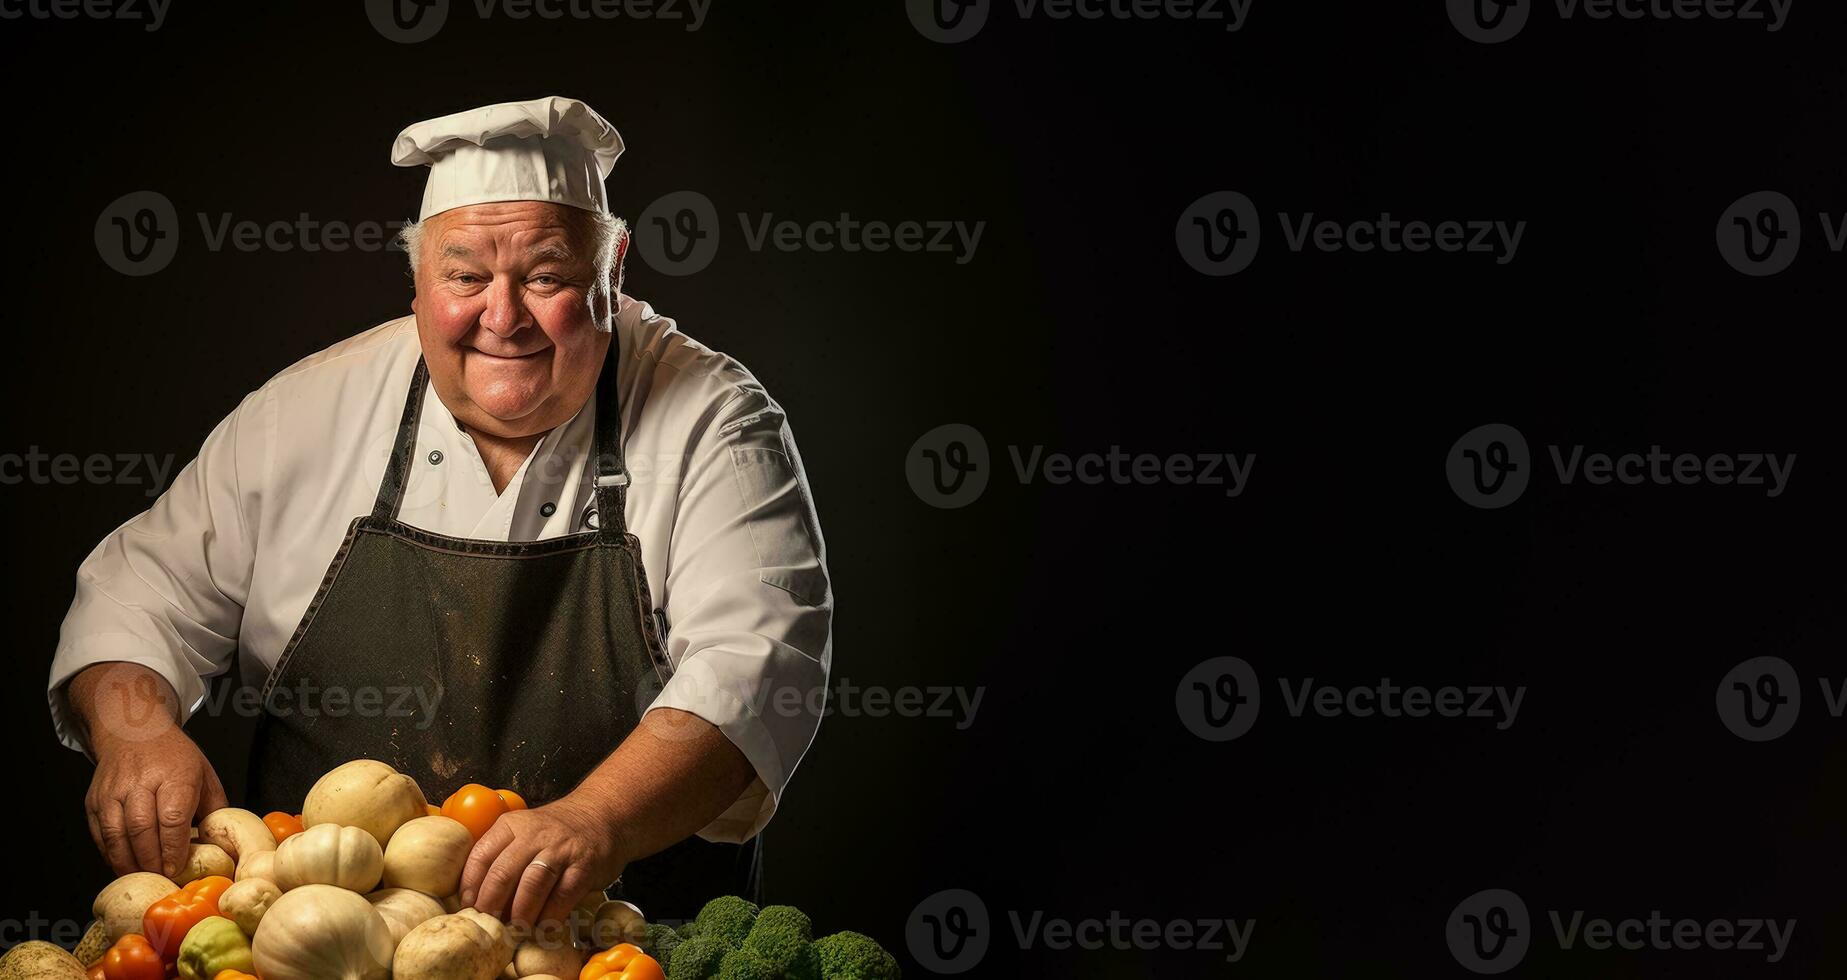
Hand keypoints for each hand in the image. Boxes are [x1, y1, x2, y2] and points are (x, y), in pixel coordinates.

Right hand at [86, 724, 227, 877]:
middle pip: (142, 828)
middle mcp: (140, 782)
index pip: (172, 817)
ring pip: (116, 834)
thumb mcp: (204, 775)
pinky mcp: (95, 800)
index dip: (173, 847)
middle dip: (151, 860)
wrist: (134, 731)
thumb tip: (220, 845)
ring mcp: (113, 791)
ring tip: (143, 877)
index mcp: (174, 775)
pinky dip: (111, 854)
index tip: (176, 868)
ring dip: (128, 863)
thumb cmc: (174, 758)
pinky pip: (100, 834)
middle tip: (161, 879)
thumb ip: (213, 809)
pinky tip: (124, 864)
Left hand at [461, 794, 627, 929]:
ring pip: (532, 884)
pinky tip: (545, 926)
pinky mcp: (584, 865)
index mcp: (511, 825)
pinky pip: (563, 894)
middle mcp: (534, 834)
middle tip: (490, 925)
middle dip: (492, 905)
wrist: (603, 814)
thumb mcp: (524, 831)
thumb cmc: (556, 833)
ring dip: (521, 913)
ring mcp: (561, 849)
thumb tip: (476, 899)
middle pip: (503, 873)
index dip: (471, 887)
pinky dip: (551, 915)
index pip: (481, 857)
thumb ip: (502, 856)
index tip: (470, 908)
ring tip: (517, 930)